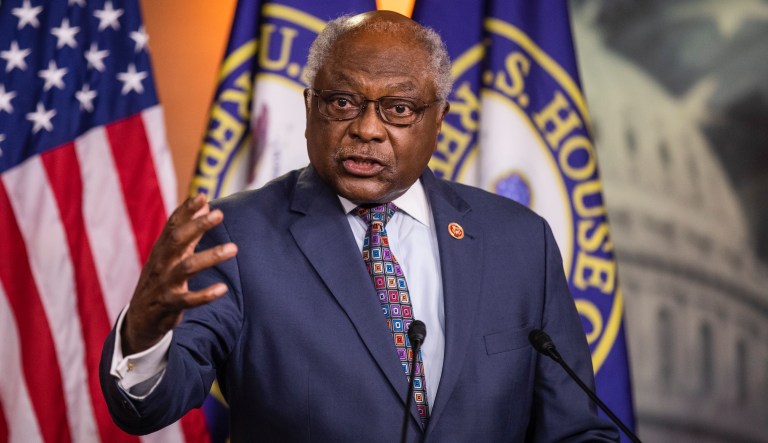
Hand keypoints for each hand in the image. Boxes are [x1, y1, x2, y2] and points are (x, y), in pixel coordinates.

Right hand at [121, 194, 237, 354]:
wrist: (139, 319)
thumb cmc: (161, 279)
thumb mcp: (171, 254)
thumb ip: (189, 230)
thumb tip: (205, 203)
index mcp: (162, 250)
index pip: (172, 225)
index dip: (186, 210)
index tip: (202, 196)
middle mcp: (162, 263)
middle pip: (177, 240)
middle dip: (197, 226)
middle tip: (220, 214)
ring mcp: (165, 284)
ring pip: (187, 267)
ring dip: (211, 256)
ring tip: (234, 248)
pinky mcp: (169, 305)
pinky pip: (188, 300)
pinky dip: (205, 295)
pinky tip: (222, 289)